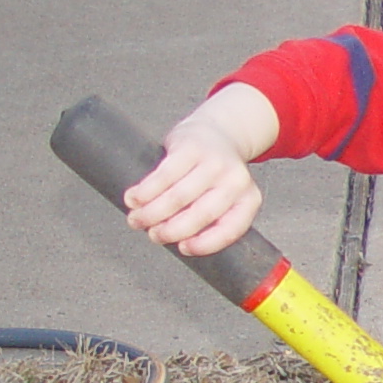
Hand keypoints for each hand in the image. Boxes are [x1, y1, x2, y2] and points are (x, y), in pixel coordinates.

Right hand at [122, 85, 278, 256]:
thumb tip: (178, 244)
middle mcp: (236, 181)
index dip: (205, 243)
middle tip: (152, 235)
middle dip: (171, 230)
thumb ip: (211, 219)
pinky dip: (145, 191)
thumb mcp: (226, 198)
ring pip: (178, 196)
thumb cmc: (216, 176)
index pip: (230, 229)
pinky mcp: (191, 148)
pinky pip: (164, 175)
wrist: (218, 132)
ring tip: (136, 220)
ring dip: (152, 212)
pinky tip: (133, 198)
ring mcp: (214, 163)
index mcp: (249, 200)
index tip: (183, 249)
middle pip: (200, 214)